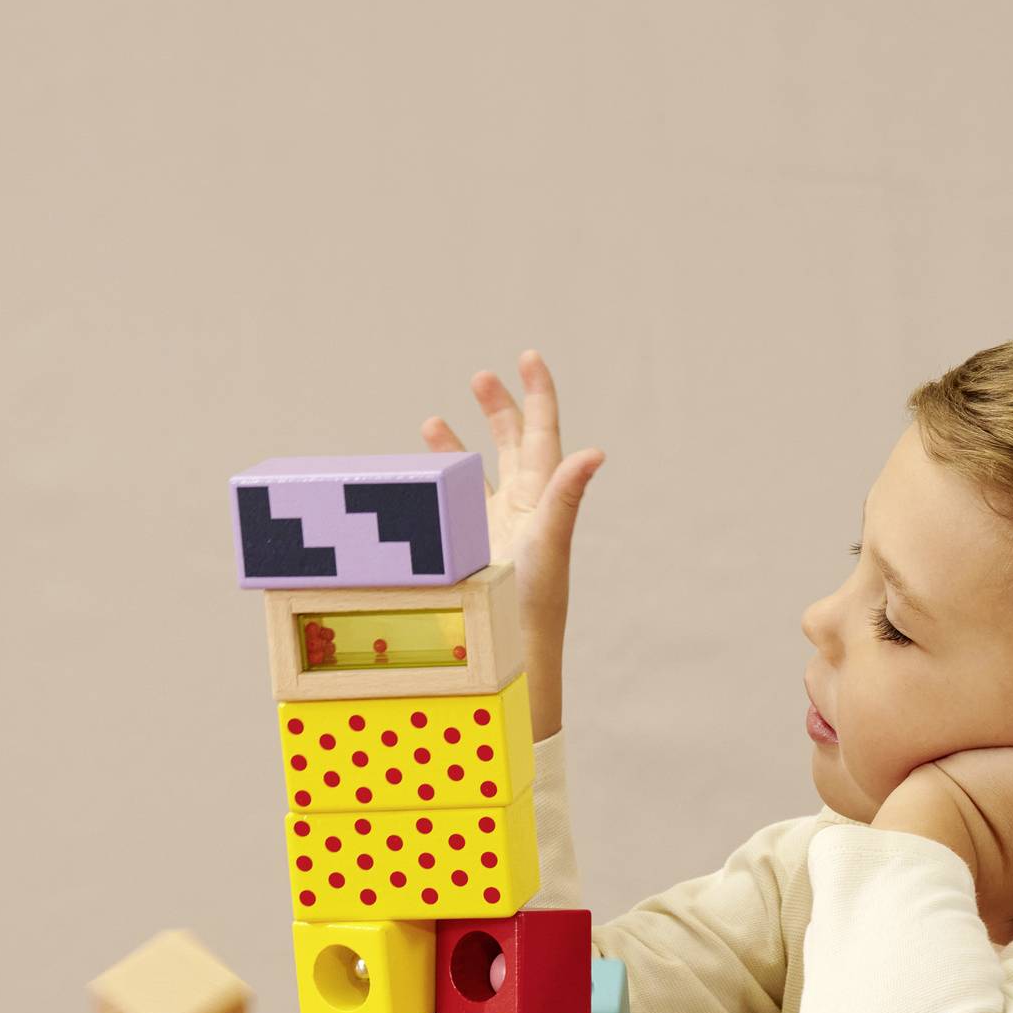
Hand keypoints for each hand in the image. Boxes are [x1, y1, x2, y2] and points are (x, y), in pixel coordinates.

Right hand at [422, 349, 602, 741]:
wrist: (512, 655)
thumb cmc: (534, 602)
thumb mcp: (549, 540)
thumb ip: (566, 493)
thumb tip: (595, 451)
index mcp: (543, 496)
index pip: (543, 432)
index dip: (538, 393)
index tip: (528, 357)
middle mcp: (521, 506)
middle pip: (512, 444)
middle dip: (498, 408)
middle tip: (481, 377)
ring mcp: (494, 527)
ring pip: (478, 474)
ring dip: (458, 446)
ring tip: (433, 422)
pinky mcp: (470, 550)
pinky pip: (453, 506)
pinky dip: (437, 486)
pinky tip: (418, 478)